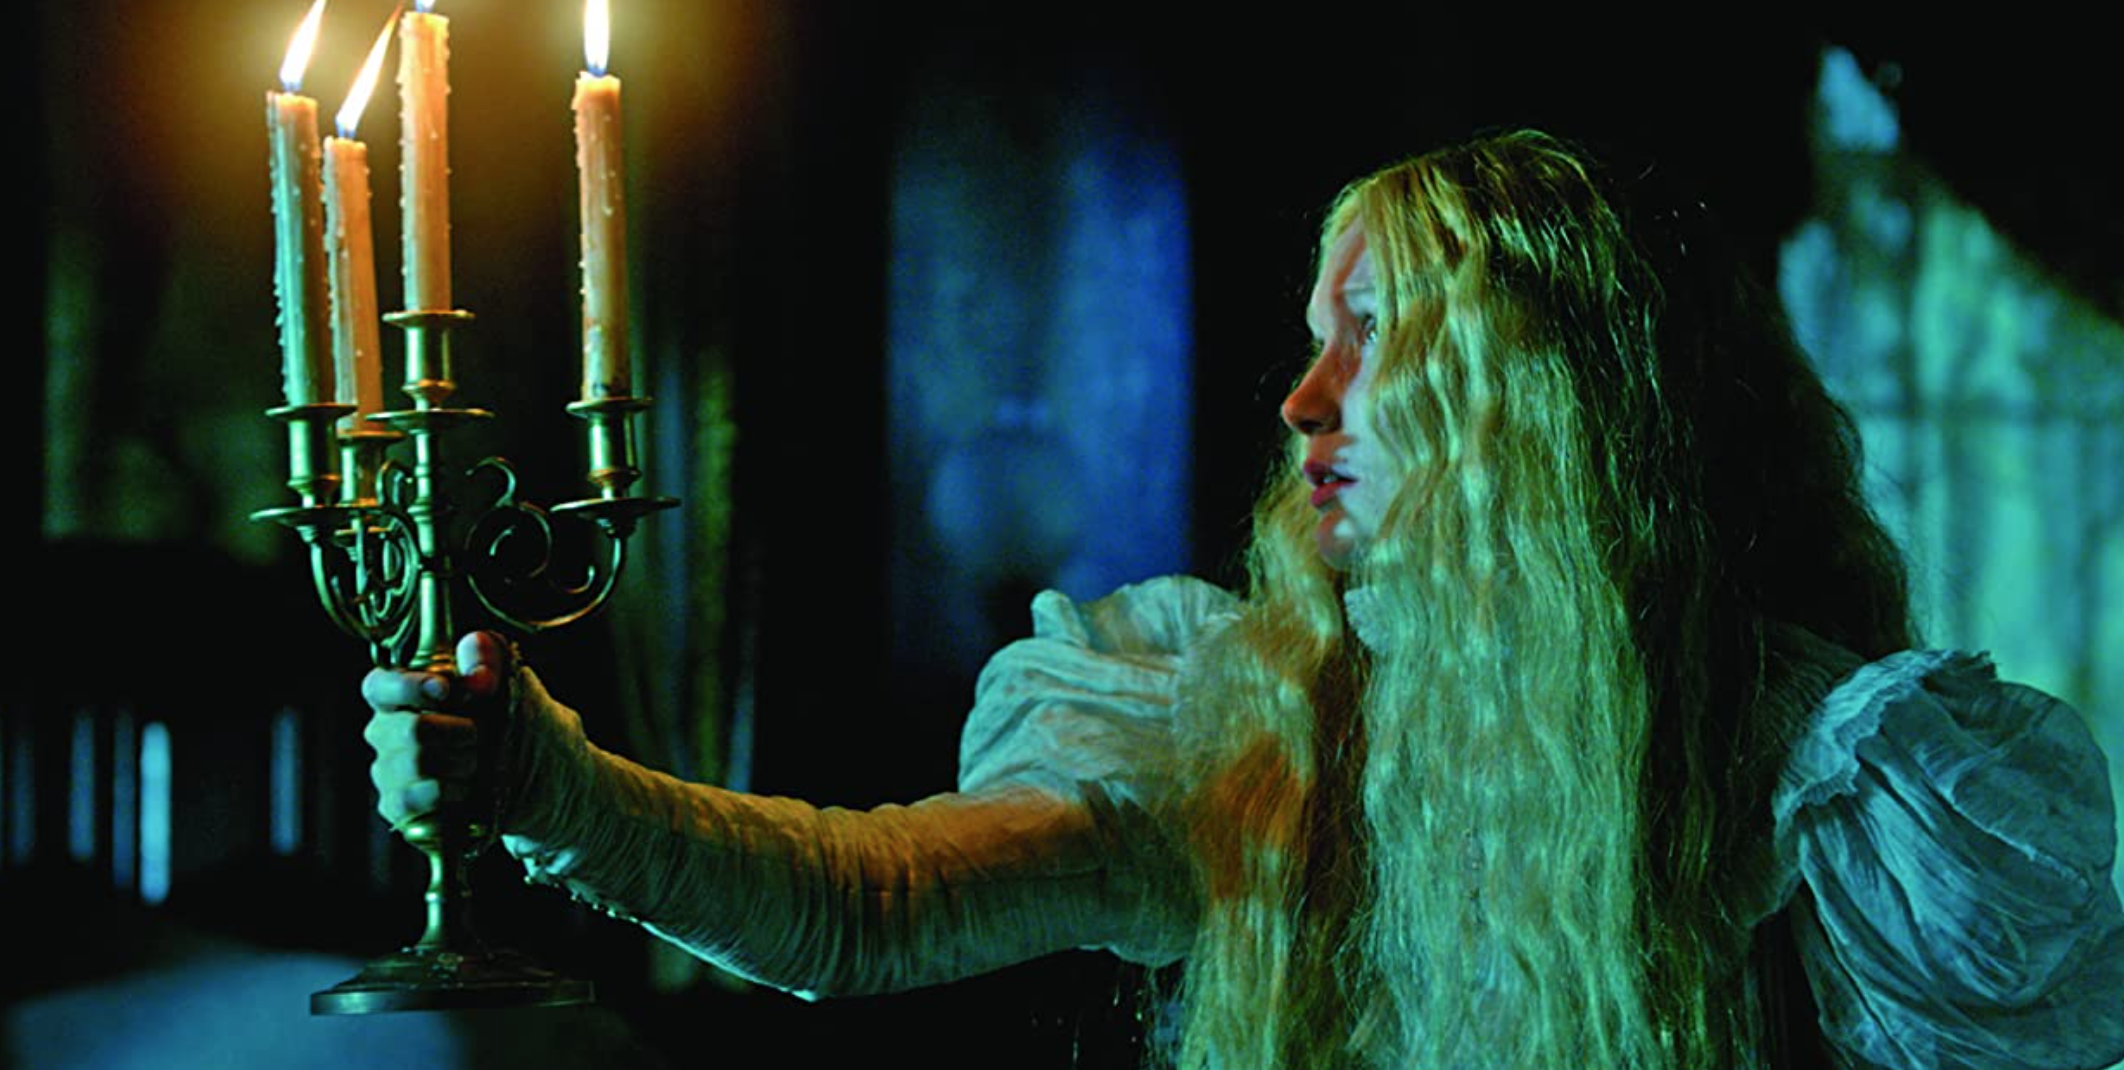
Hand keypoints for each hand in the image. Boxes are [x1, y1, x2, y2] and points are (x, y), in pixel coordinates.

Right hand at [362, 632, 514, 827]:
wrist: (534, 771)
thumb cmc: (510, 718)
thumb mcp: (507, 677)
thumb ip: (488, 657)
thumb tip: (476, 676)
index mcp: (405, 693)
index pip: (379, 686)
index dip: (406, 687)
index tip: (445, 690)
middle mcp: (388, 730)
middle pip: (409, 731)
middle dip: (459, 733)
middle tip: (479, 734)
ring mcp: (389, 769)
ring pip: (413, 766)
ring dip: (459, 764)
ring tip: (475, 762)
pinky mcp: (398, 805)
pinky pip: (409, 800)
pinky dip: (447, 794)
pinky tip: (463, 788)